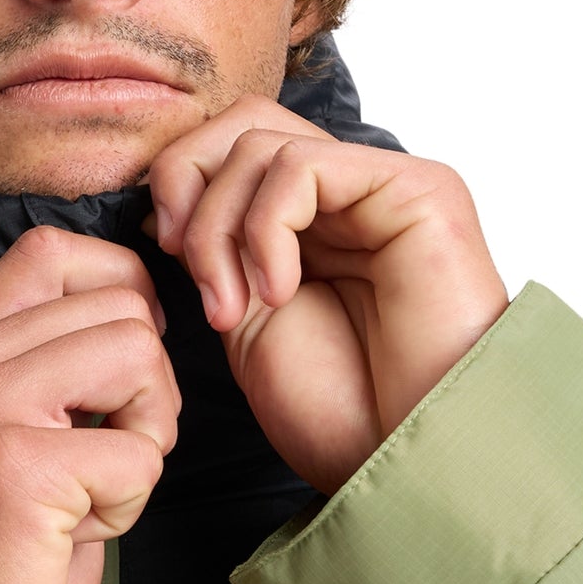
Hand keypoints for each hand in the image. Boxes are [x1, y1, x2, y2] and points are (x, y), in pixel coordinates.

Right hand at [0, 227, 179, 583]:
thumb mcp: (4, 434)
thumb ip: (47, 364)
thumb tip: (139, 308)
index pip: (53, 252)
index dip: (120, 291)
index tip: (124, 368)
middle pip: (119, 309)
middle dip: (146, 390)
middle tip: (106, 459)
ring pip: (138, 359)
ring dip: (144, 436)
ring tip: (92, 491)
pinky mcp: (19, 468)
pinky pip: (138, 452)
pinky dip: (130, 502)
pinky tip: (78, 532)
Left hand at [145, 97, 508, 495]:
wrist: (405, 459)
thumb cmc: (340, 415)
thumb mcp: (248, 328)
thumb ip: (217, 257)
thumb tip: (168, 203)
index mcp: (307, 227)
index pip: (229, 149)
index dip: (180, 189)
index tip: (168, 260)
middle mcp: (346, 197)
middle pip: (239, 124)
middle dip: (187, 190)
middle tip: (192, 274)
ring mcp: (379, 188)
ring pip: (258, 142)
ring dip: (219, 229)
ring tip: (233, 308)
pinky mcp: (415, 188)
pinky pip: (302, 164)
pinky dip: (265, 228)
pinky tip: (280, 292)